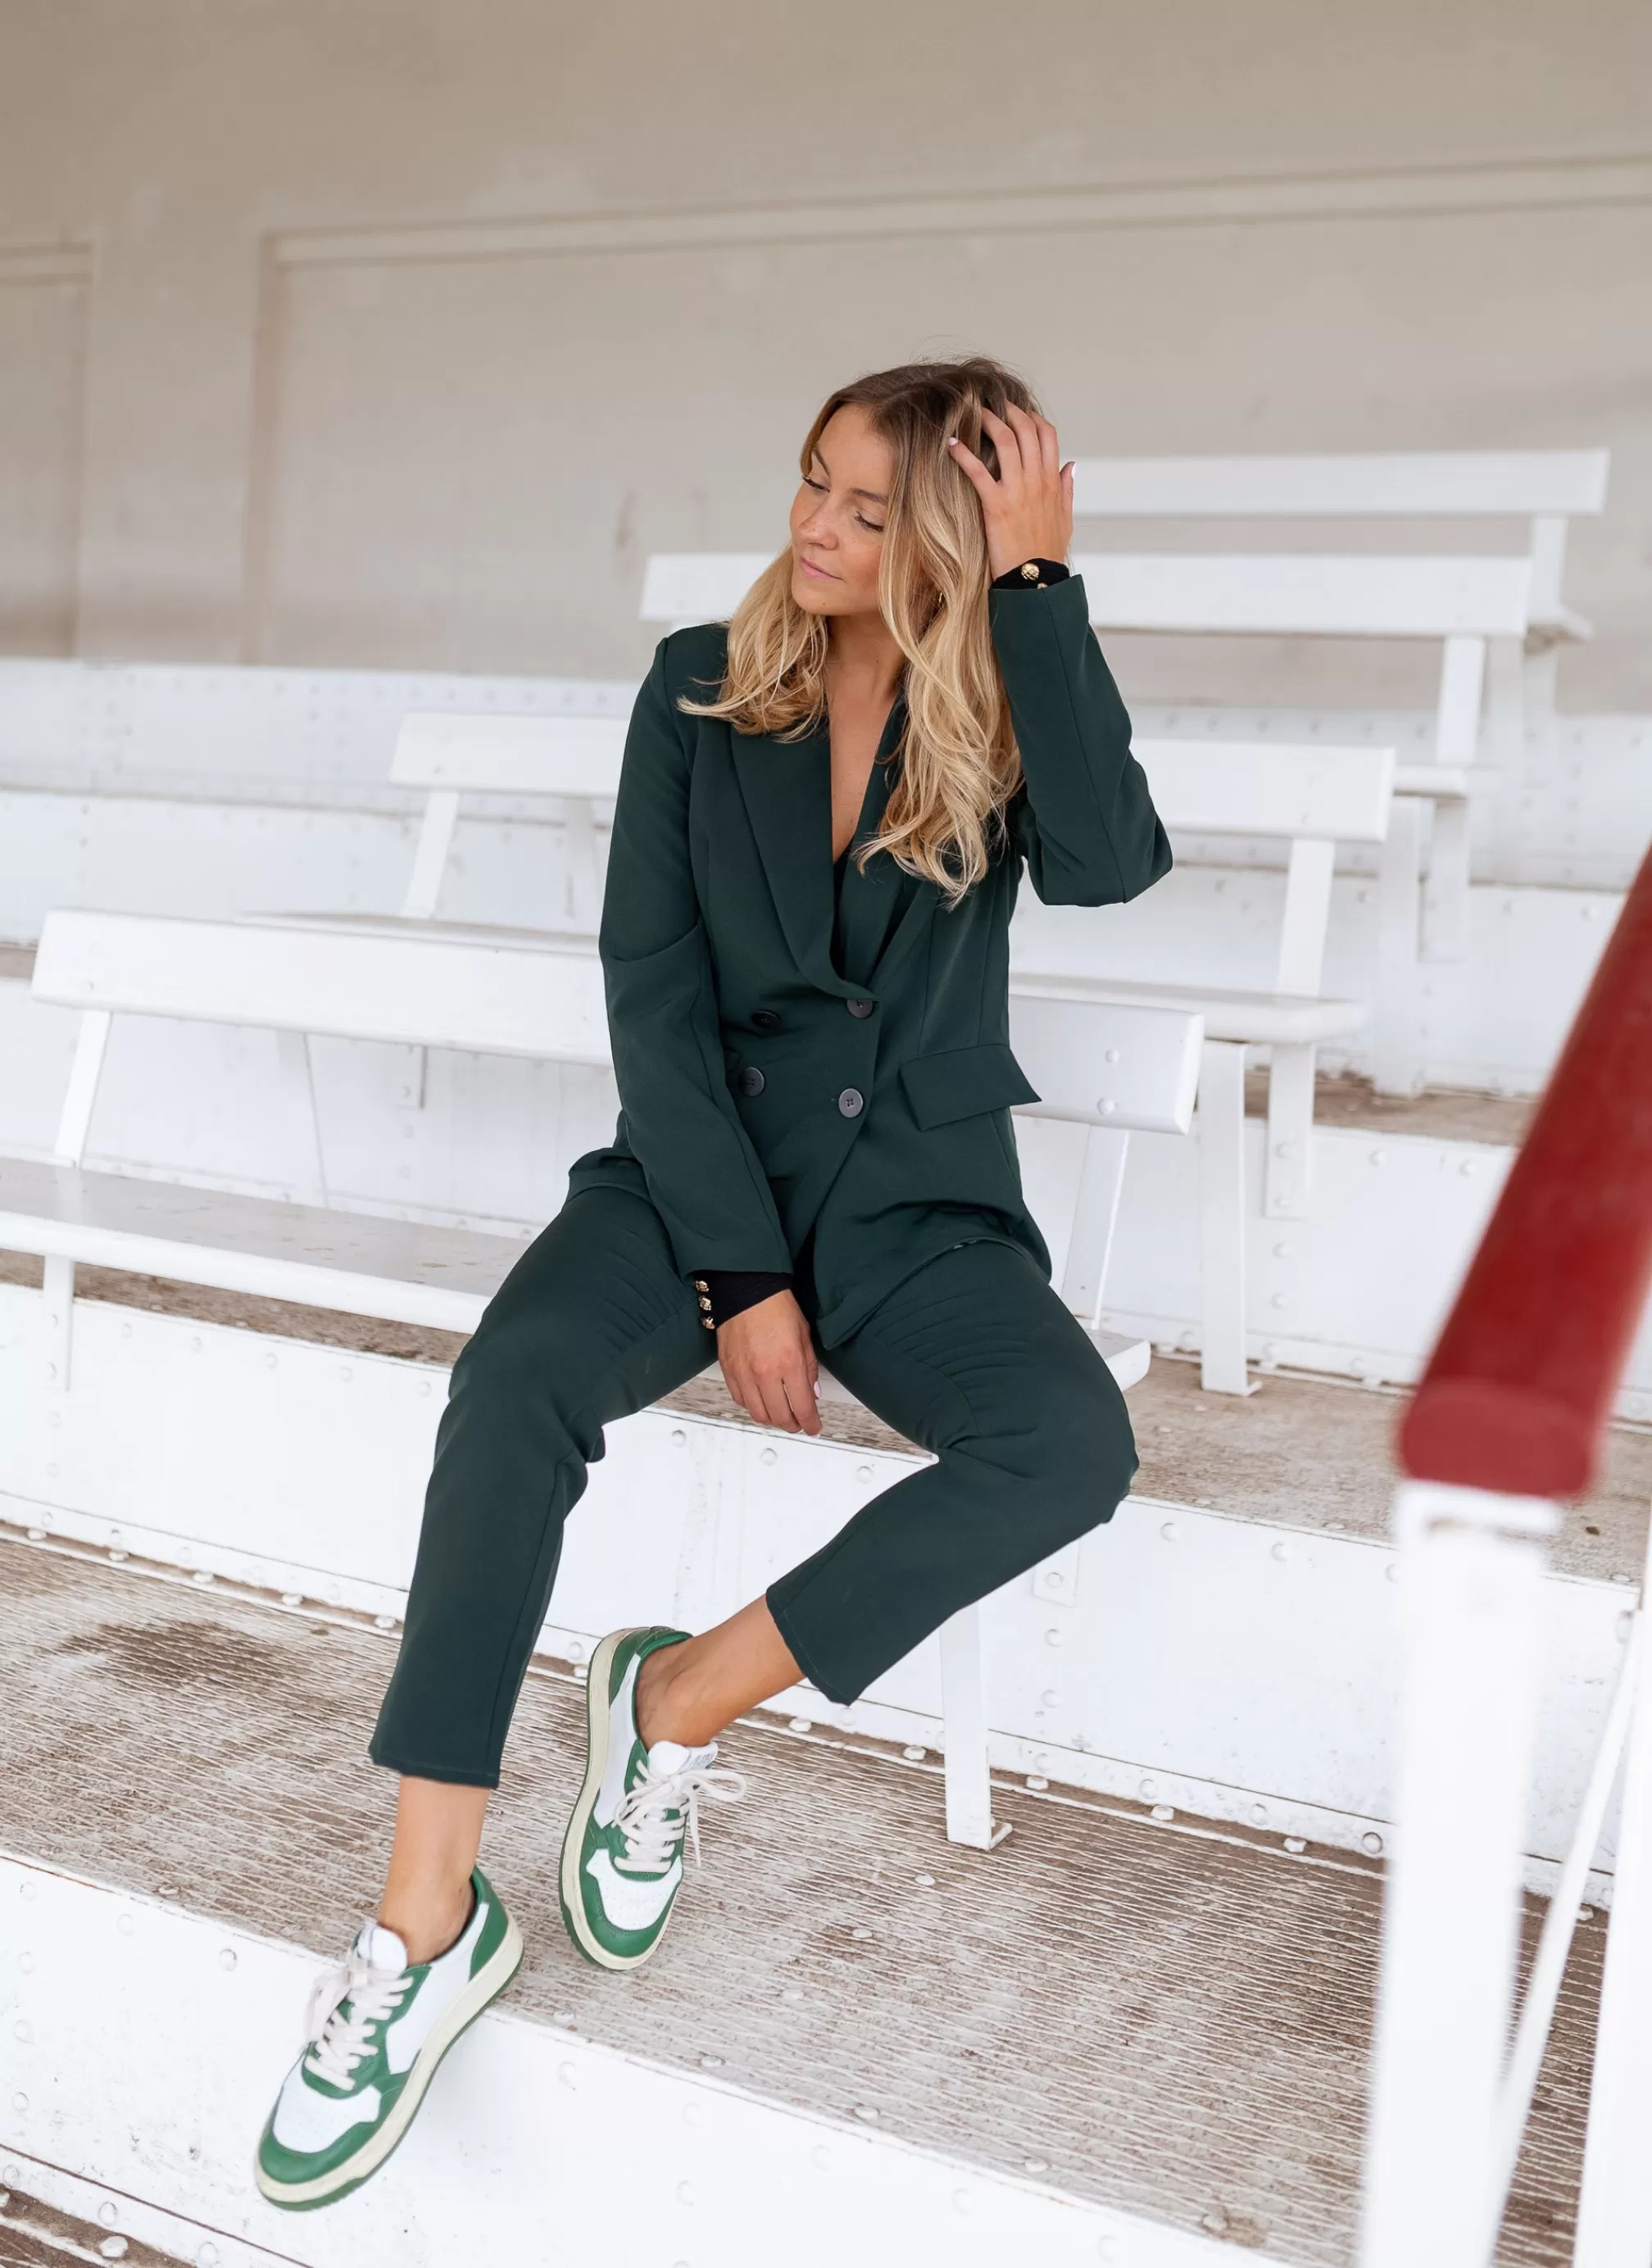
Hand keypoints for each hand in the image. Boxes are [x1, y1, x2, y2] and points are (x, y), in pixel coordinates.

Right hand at [716, 1288, 821, 1436]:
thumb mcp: (804, 1336)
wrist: (747, 1289)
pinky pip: (740, 1400)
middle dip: (793, 1425)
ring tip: (781, 1414)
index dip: (811, 1424)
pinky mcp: (728, 1370)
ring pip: (758, 1413)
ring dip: (772, 1419)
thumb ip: (809, 1367)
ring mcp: (744, 1373)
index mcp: (789, 1363)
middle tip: (799, 1423)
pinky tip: (761, 1400)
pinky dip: (752, 1406)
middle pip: (780, 1417)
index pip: (803, 1407)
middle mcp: (765, 1372)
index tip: (814, 1428)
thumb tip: (812, 1392)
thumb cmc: (776, 1306)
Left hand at [947, 403, 1073, 581]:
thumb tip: (1071, 465)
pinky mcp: (996, 506)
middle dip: (1008, 410)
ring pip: (1005, 441)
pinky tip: (951, 444)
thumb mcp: (1065, 518)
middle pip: (1025, 430)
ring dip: (988, 422)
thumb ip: (1067, 488)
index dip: (1031, 417)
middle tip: (992, 404)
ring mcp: (1017, 491)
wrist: (1037, 581)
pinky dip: (963, 454)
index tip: (1018, 412)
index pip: (1047, 435)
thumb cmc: (1048, 553)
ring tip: (974, 413)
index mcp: (1052, 482)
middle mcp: (1037, 480)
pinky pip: (978, 471)